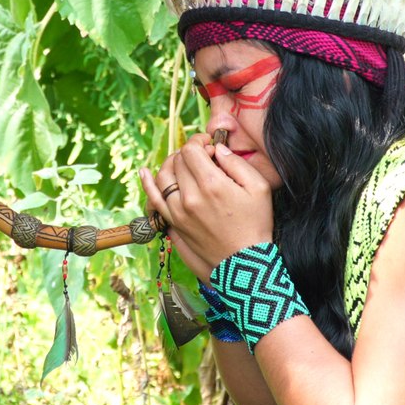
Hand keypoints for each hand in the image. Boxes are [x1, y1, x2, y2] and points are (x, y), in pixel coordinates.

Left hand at [140, 135, 273, 281]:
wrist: (245, 262)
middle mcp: (190, 196)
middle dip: (190, 152)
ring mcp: (178, 211)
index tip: (209, 146)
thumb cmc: (255, 224)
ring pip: (163, 175)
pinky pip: (154, 199)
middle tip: (203, 157)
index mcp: (211, 183)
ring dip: (172, 163)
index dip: (199, 142)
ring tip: (184, 163)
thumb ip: (236, 163)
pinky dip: (147, 184)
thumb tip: (218, 149)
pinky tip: (145, 172)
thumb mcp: (259, 188)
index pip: (191, 150)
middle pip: (178, 161)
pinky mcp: (174, 223)